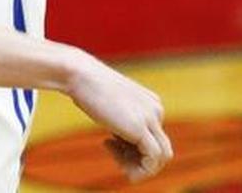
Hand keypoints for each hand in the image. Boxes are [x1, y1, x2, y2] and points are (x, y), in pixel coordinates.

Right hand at [66, 49, 172, 181]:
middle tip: (112, 152)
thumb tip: (127, 145)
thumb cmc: (90, 88)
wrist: (80, 74)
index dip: (134, 149)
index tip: (110, 141)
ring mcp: (151, 118)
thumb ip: (126, 121)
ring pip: (160, 159)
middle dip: (138, 160)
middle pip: (160, 150)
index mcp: (153, 103)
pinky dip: (135, 167)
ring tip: (112, 154)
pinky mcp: (140, 128)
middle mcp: (156, 110)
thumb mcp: (115, 105)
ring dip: (137, 166)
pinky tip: (106, 143)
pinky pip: (151, 162)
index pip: (155, 139)